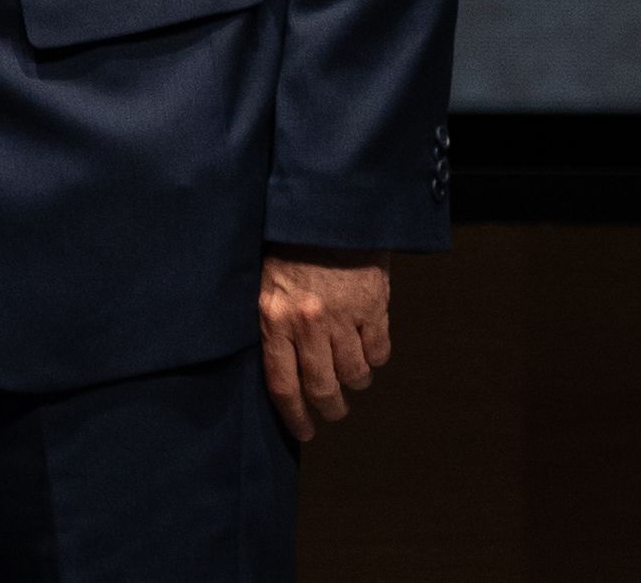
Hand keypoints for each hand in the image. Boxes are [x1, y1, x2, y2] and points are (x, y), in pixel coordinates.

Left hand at [258, 247, 392, 441]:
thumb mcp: (261, 283)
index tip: (304, 431)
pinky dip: (375, 358)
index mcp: (273, 318)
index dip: (295, 416)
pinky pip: (379, 351)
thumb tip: (276, 366)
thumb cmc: (286, 245)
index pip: (283, 385)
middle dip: (329, 408)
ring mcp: (343, 315)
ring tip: (351, 378)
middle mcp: (307, 322)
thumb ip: (269, 322)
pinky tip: (368, 351)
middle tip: (333, 412)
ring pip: (355, 374)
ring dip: (354, 382)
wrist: (325, 208)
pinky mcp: (374, 306)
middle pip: (322, 387)